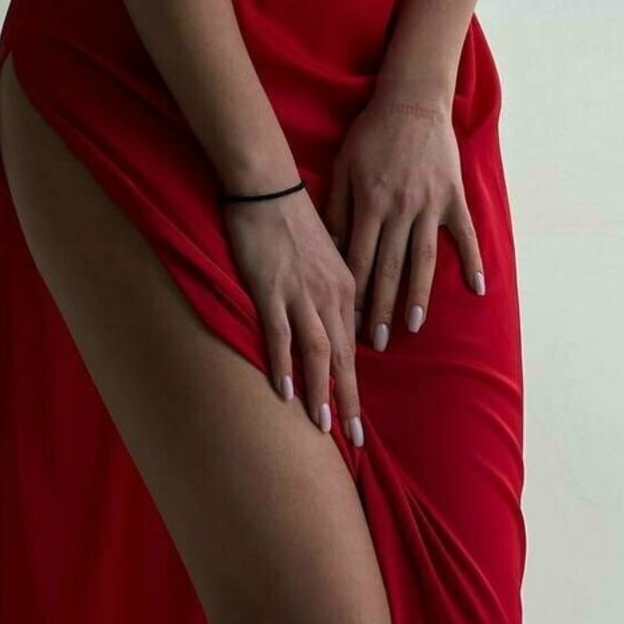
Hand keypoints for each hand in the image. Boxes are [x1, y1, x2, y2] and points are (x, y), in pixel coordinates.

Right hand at [222, 186, 363, 445]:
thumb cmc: (292, 217)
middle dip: (349, 400)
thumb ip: (331, 287)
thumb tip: (335, 318)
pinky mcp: (271, 288)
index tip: (356, 415)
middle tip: (355, 439)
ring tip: (322, 426)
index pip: (354, 344)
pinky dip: (284, 365)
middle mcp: (330, 292)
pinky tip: (284, 392)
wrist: (267, 185)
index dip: (353, 382)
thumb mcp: (324, 254)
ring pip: (318, 351)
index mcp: (346, 284)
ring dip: (321, 392)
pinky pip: (280, 335)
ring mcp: (301, 292)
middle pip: (344, 356)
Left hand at [323, 93, 484, 348]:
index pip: (359, 258)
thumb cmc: (370, 134)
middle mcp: (400, 209)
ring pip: (423, 259)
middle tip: (378, 341)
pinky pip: (465, 235)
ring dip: (417, 295)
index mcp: (370, 203)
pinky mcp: (453, 197)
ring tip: (412, 326)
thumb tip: (329, 249)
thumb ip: (337, 208)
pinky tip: (476, 289)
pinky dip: (473, 261)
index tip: (347, 321)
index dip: (353, 292)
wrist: (411, 102)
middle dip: (382, 307)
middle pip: (389, 267)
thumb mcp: (343, 167)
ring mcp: (430, 205)